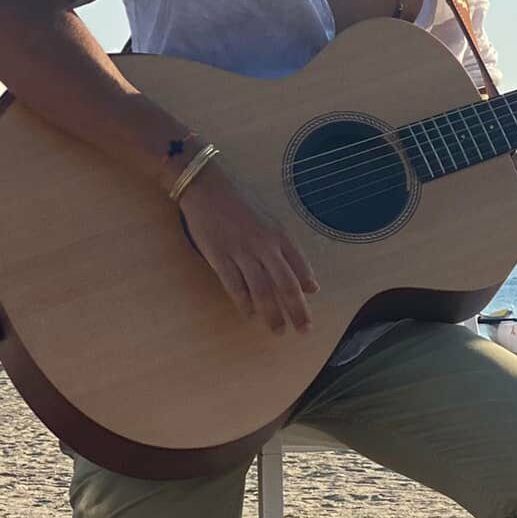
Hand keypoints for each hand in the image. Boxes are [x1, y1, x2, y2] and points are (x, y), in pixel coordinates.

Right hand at [176, 158, 319, 334]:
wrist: (206, 187)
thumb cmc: (240, 204)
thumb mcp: (270, 223)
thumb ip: (288, 252)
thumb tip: (309, 283)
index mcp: (279, 235)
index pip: (299, 269)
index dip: (307, 293)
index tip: (310, 311)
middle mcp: (264, 244)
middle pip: (286, 285)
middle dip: (297, 311)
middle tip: (303, 330)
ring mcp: (241, 251)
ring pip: (262, 290)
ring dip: (272, 314)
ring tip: (277, 331)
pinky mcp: (219, 256)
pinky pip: (235, 285)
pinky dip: (244, 302)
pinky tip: (249, 314)